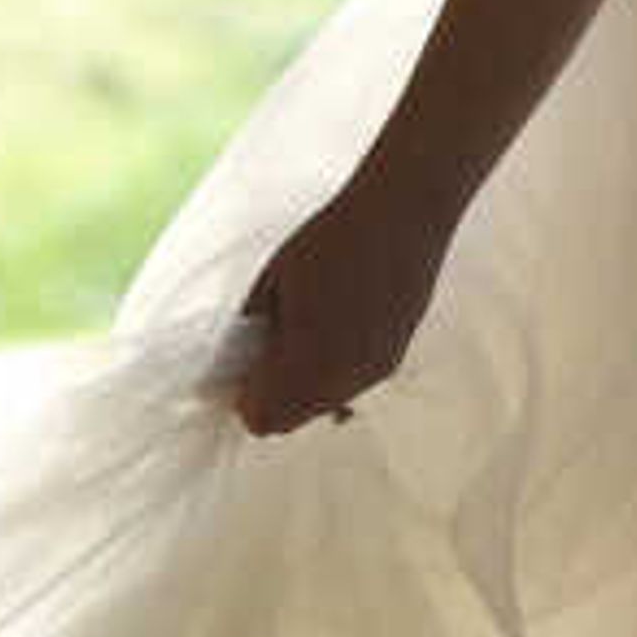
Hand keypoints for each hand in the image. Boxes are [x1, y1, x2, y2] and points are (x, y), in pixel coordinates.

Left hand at [222, 164, 451, 437]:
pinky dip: (333, 374)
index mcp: (308, 361)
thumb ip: (252, 328)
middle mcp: (345, 380)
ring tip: (304, 332)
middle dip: (272, 394)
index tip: (242, 361)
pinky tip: (335, 331)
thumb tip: (236, 356)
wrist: (401, 216)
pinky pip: (350, 387)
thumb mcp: (272, 281)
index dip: (244, 395)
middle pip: (292, 420)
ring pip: (323, 406)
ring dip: (304, 385)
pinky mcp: (393, 359)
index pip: (262, 418)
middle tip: (267, 347)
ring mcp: (373, 373)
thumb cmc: (329, 240)